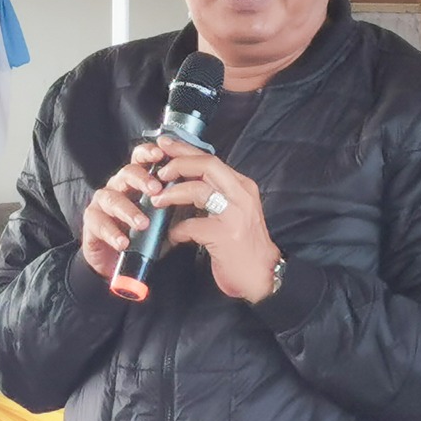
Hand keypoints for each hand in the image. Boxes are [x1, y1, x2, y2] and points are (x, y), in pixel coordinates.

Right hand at [79, 141, 166, 279]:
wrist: (116, 259)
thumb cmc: (141, 232)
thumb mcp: (161, 216)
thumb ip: (173, 203)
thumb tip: (196, 195)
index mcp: (135, 181)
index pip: (140, 159)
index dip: (148, 154)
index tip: (161, 154)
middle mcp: (118, 186)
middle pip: (126, 173)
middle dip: (141, 179)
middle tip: (156, 189)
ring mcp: (102, 203)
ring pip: (112, 198)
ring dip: (128, 210)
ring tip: (143, 223)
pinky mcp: (92, 223)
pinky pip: (99, 224)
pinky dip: (113, 233)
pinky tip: (123, 242)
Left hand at [153, 137, 280, 302]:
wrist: (263, 276)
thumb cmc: (244, 245)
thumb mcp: (235, 211)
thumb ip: (216, 194)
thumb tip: (182, 181)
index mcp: (242, 186)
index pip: (211, 159)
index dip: (185, 149)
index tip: (164, 145)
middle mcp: (241, 195)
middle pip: (207, 165)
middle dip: (178, 164)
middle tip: (160, 173)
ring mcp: (235, 215)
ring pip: (198, 190)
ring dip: (172, 194)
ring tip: (158, 201)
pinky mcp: (225, 236)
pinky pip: (193, 225)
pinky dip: (178, 230)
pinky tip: (173, 236)